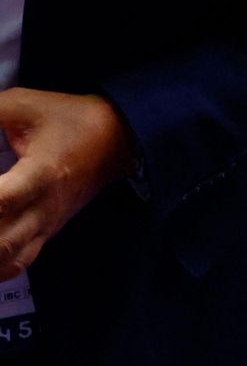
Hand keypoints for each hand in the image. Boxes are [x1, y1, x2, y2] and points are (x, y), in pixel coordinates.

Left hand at [0, 87, 138, 276]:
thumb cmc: (67, 119)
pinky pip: (17, 261)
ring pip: (8, 260)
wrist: (116, 139)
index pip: (2, 201)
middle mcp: (46, 209)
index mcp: (43, 175)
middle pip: (2, 243)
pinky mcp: (47, 231)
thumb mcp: (19, 105)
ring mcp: (48, 225)